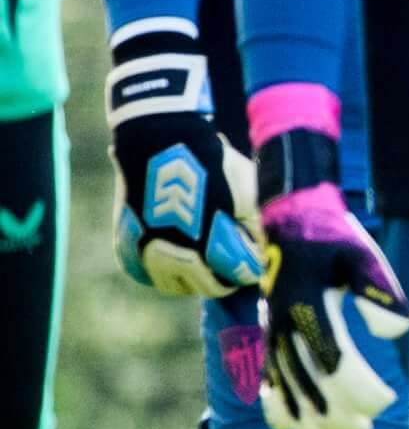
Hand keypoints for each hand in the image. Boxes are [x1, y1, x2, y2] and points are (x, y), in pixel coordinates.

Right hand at [106, 18, 265, 298]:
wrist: (160, 142)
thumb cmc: (212, 164)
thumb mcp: (248, 194)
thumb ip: (256, 230)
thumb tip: (262, 258)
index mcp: (209, 240)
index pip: (239, 272)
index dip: (252, 269)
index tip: (257, 264)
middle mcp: (175, 252)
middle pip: (208, 286)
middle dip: (226, 277)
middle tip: (234, 264)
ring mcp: (146, 250)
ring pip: (175, 286)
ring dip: (193, 279)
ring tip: (207, 262)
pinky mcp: (126, 246)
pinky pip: (147, 273)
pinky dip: (165, 271)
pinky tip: (180, 259)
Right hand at [253, 127, 408, 428]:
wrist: (288, 217)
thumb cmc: (333, 236)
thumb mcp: (363, 253)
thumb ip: (381, 291)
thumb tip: (393, 332)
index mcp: (307, 305)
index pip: (334, 360)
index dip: (359, 388)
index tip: (388, 401)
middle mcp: (283, 322)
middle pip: (307, 380)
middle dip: (335, 412)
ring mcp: (270, 330)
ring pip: (284, 384)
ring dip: (305, 416)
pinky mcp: (268, 333)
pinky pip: (266, 375)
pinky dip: (277, 404)